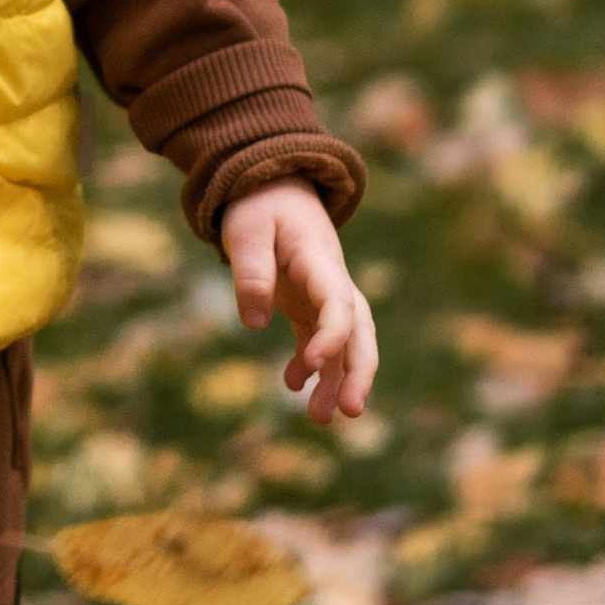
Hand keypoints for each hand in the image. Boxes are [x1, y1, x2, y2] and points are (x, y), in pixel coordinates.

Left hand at [220, 181, 377, 425]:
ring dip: (336, 381)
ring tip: (318, 419)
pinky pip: (319, 341)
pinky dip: (311, 366)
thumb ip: (251, 273)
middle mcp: (332, 282)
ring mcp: (323, 295)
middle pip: (359, 332)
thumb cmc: (258, 206)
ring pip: (344, 344)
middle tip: (351, 413)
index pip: (339, 303)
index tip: (313, 366)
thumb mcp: (246, 231)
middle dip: (358, 373)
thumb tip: (253, 323)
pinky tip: (291, 385)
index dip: (331, 336)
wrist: (272, 186)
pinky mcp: (309, 305)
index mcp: (321, 261)